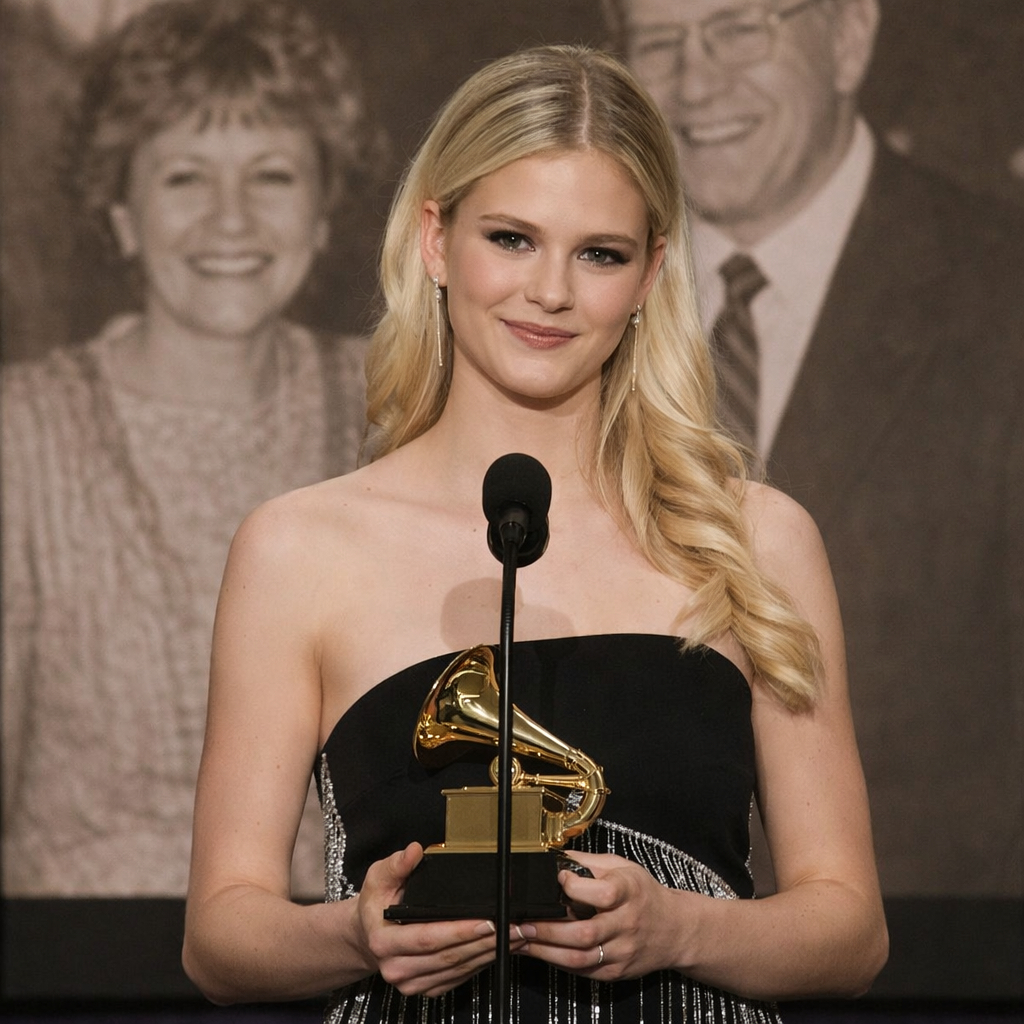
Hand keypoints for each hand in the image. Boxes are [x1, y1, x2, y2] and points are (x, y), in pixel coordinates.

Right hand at [354, 843, 526, 996]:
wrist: (368, 933)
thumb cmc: (377, 902)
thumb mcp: (380, 877)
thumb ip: (397, 864)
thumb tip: (414, 851)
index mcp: (383, 941)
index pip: (428, 938)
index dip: (460, 930)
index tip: (488, 920)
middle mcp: (396, 967)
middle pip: (449, 956)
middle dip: (487, 941)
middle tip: (517, 927)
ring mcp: (411, 983)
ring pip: (458, 968)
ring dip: (491, 952)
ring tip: (518, 935)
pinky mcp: (426, 989)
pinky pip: (459, 977)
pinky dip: (483, 962)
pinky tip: (501, 947)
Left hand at [516, 851, 695, 980]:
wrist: (675, 929)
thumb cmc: (644, 893)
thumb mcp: (622, 867)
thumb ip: (587, 862)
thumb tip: (554, 858)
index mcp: (629, 892)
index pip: (602, 895)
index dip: (574, 888)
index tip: (557, 879)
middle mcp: (627, 924)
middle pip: (585, 934)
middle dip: (548, 930)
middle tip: (523, 923)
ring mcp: (622, 951)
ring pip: (580, 959)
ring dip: (546, 951)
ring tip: (522, 940)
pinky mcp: (616, 971)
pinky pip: (583, 971)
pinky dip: (558, 963)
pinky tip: (541, 952)